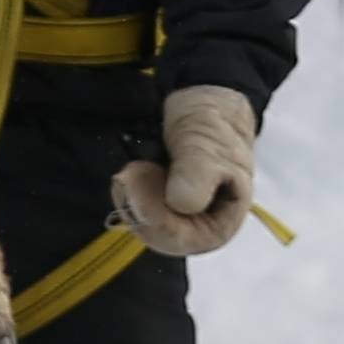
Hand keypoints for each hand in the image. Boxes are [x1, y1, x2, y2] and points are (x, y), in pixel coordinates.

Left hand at [113, 85, 256, 254]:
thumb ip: (199, 175)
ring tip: (140, 163)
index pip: (180, 240)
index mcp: (218, 225)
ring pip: (136, 220)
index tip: (140, 179)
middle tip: (135, 168)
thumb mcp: (212, 147)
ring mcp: (166, 216)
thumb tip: (182, 203)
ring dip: (130, 192)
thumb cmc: (216, 129)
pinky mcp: (147, 202)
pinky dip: (125, 187)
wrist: (199, 103)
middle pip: (153, 234)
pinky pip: (127, 206)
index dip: (155, 218)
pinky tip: (133, 167)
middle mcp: (191, 228)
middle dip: (139, 202)